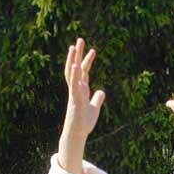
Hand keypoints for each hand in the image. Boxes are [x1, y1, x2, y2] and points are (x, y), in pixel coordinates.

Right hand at [56, 38, 105, 173]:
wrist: (78, 134)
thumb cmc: (84, 122)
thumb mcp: (94, 108)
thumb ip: (97, 99)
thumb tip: (101, 92)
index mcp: (81, 89)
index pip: (84, 71)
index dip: (87, 60)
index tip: (92, 49)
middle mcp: (76, 88)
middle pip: (76, 68)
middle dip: (77, 54)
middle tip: (79, 39)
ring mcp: (74, 93)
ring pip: (72, 74)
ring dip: (73, 60)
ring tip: (73, 47)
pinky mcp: (75, 100)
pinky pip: (74, 86)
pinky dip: (75, 76)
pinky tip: (75, 66)